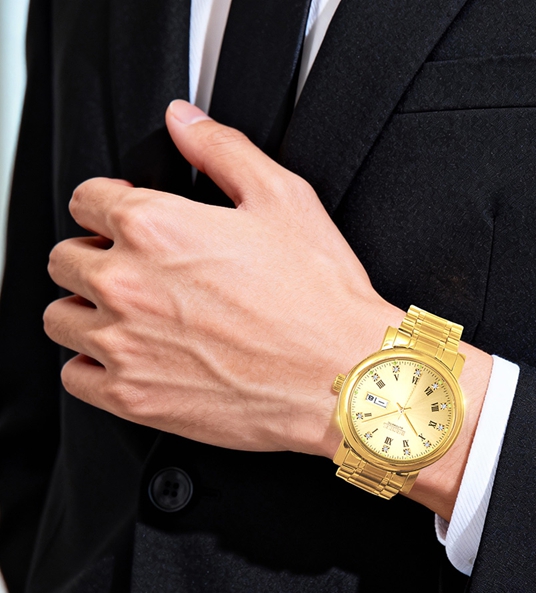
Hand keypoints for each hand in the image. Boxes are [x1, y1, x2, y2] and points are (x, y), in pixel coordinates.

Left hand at [44, 100, 492, 518]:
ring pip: (61, 317)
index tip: (130, 224)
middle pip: (65, 258)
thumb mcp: (284, 200)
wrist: (342, 378)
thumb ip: (222, 150)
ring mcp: (124, 345)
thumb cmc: (321, 299)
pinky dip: (95, 366)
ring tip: (133, 317)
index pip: (86, 200)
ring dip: (89, 311)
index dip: (112, 207)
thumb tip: (184, 121)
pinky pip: (76, 376)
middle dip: (97, 257)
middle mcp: (127, 283)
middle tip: (140, 273)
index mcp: (155, 226)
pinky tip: (134, 358)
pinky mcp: (133, 397)